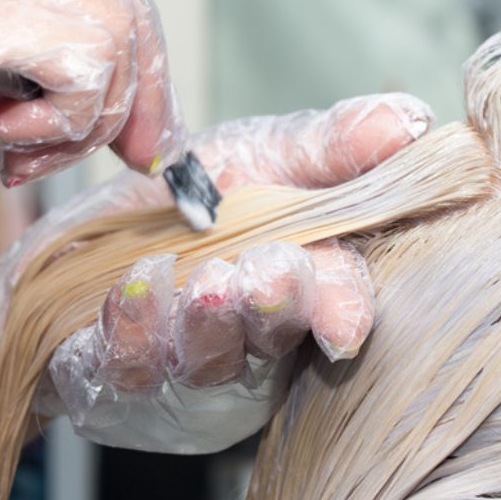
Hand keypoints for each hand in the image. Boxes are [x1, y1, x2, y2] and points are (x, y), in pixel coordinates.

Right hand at [0, 0, 184, 196]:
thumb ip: (37, 68)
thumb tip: (122, 118)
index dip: (144, 60)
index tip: (148, 126)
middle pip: (127, 2)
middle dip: (145, 94)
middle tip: (134, 156)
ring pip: (116, 36)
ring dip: (89, 120)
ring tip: (26, 149)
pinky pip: (88, 65)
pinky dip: (67, 121)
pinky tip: (6, 136)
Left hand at [0, 93, 431, 450]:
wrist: (91, 236)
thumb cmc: (195, 198)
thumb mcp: (262, 154)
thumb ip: (331, 146)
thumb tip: (410, 122)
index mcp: (302, 281)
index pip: (336, 302)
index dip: (343, 310)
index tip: (345, 325)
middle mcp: (254, 335)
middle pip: (275, 335)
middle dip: (275, 308)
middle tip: (268, 275)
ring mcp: (189, 362)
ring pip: (207, 359)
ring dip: (208, 322)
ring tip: (205, 280)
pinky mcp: (121, 377)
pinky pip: (126, 366)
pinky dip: (132, 330)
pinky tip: (132, 289)